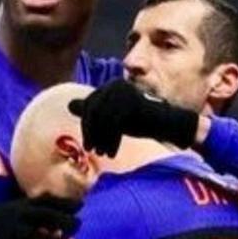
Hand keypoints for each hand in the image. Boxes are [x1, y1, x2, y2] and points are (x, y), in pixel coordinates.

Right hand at [0, 195, 80, 238]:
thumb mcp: (8, 209)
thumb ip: (28, 206)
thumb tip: (51, 202)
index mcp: (17, 205)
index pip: (46, 200)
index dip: (65, 202)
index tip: (81, 205)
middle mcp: (16, 214)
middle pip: (49, 215)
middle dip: (66, 221)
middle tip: (76, 228)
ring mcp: (10, 230)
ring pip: (41, 235)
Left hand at [68, 79, 199, 156]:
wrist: (168, 123)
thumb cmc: (141, 120)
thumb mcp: (113, 116)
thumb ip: (94, 110)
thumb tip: (69, 104)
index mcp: (110, 85)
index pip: (89, 106)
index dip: (87, 127)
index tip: (88, 145)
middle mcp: (115, 85)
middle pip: (93, 112)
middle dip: (91, 134)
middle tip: (92, 151)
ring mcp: (124, 93)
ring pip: (103, 120)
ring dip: (101, 139)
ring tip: (102, 153)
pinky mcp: (132, 103)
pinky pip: (114, 126)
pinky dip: (111, 141)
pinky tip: (112, 153)